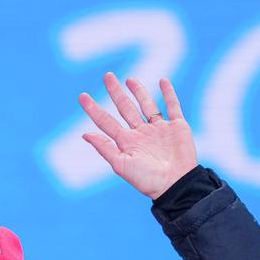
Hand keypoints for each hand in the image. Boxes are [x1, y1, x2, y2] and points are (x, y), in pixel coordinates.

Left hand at [78, 73, 198, 199]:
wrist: (175, 183)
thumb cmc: (146, 179)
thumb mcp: (121, 164)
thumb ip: (104, 148)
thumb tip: (85, 134)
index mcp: (126, 142)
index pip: (106, 122)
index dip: (93, 109)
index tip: (82, 96)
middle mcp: (140, 134)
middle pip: (125, 108)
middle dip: (115, 93)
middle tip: (107, 76)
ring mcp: (158, 129)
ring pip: (146, 105)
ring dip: (138, 91)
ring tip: (129, 79)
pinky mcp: (177, 127)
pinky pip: (172, 106)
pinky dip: (169, 93)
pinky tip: (163, 81)